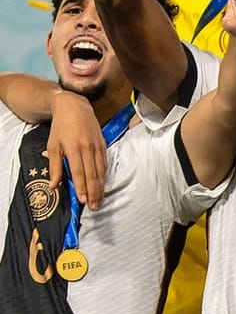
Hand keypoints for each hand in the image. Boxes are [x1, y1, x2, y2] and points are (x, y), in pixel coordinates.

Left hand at [44, 91, 105, 209]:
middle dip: (94, 191)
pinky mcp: (103, 143)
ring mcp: (97, 145)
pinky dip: (104, 175)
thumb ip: (54, 167)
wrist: (75, 107)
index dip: (81, 187)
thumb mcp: (53, 146)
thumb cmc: (61, 128)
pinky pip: (104, 162)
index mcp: (73, 148)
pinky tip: (103, 184)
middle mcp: (87, 147)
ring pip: (101, 169)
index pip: (78, 171)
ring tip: (99, 200)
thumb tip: (53, 186)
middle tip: (94, 206)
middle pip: (92, 173)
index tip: (83, 200)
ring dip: (101, 186)